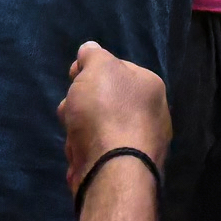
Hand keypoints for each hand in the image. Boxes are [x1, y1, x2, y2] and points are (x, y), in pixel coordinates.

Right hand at [57, 40, 169, 194]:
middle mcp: (150, 113)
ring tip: (74, 136)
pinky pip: (96, 151)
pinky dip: (84, 152)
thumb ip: (93, 55)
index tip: (73, 75)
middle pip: (103, 100)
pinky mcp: (123, 168)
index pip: (115, 68)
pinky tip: (79, 156)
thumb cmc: (105, 111)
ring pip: (96, 127)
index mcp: (150, 86)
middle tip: (70, 108)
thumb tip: (90, 49)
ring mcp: (138, 144)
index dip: (90, 69)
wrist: (111, 170)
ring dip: (77, 129)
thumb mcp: (97, 68)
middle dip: (79, 104)